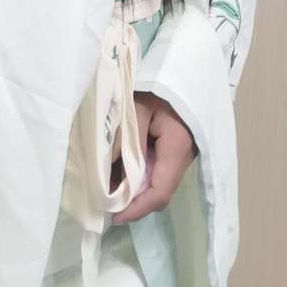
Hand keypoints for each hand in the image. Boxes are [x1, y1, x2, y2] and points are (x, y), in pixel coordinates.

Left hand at [110, 91, 197, 224]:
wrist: (184, 71)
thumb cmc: (161, 87)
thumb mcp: (139, 106)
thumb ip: (124, 137)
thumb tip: (104, 169)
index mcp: (177, 150)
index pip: (159, 192)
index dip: (137, 209)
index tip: (114, 215)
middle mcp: (182, 160)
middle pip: (157, 192)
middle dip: (131, 201)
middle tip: (102, 199)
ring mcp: (180, 157)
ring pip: (156, 183)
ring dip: (133, 188)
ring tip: (105, 185)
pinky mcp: (174, 152)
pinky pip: (156, 172)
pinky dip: (137, 176)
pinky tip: (118, 170)